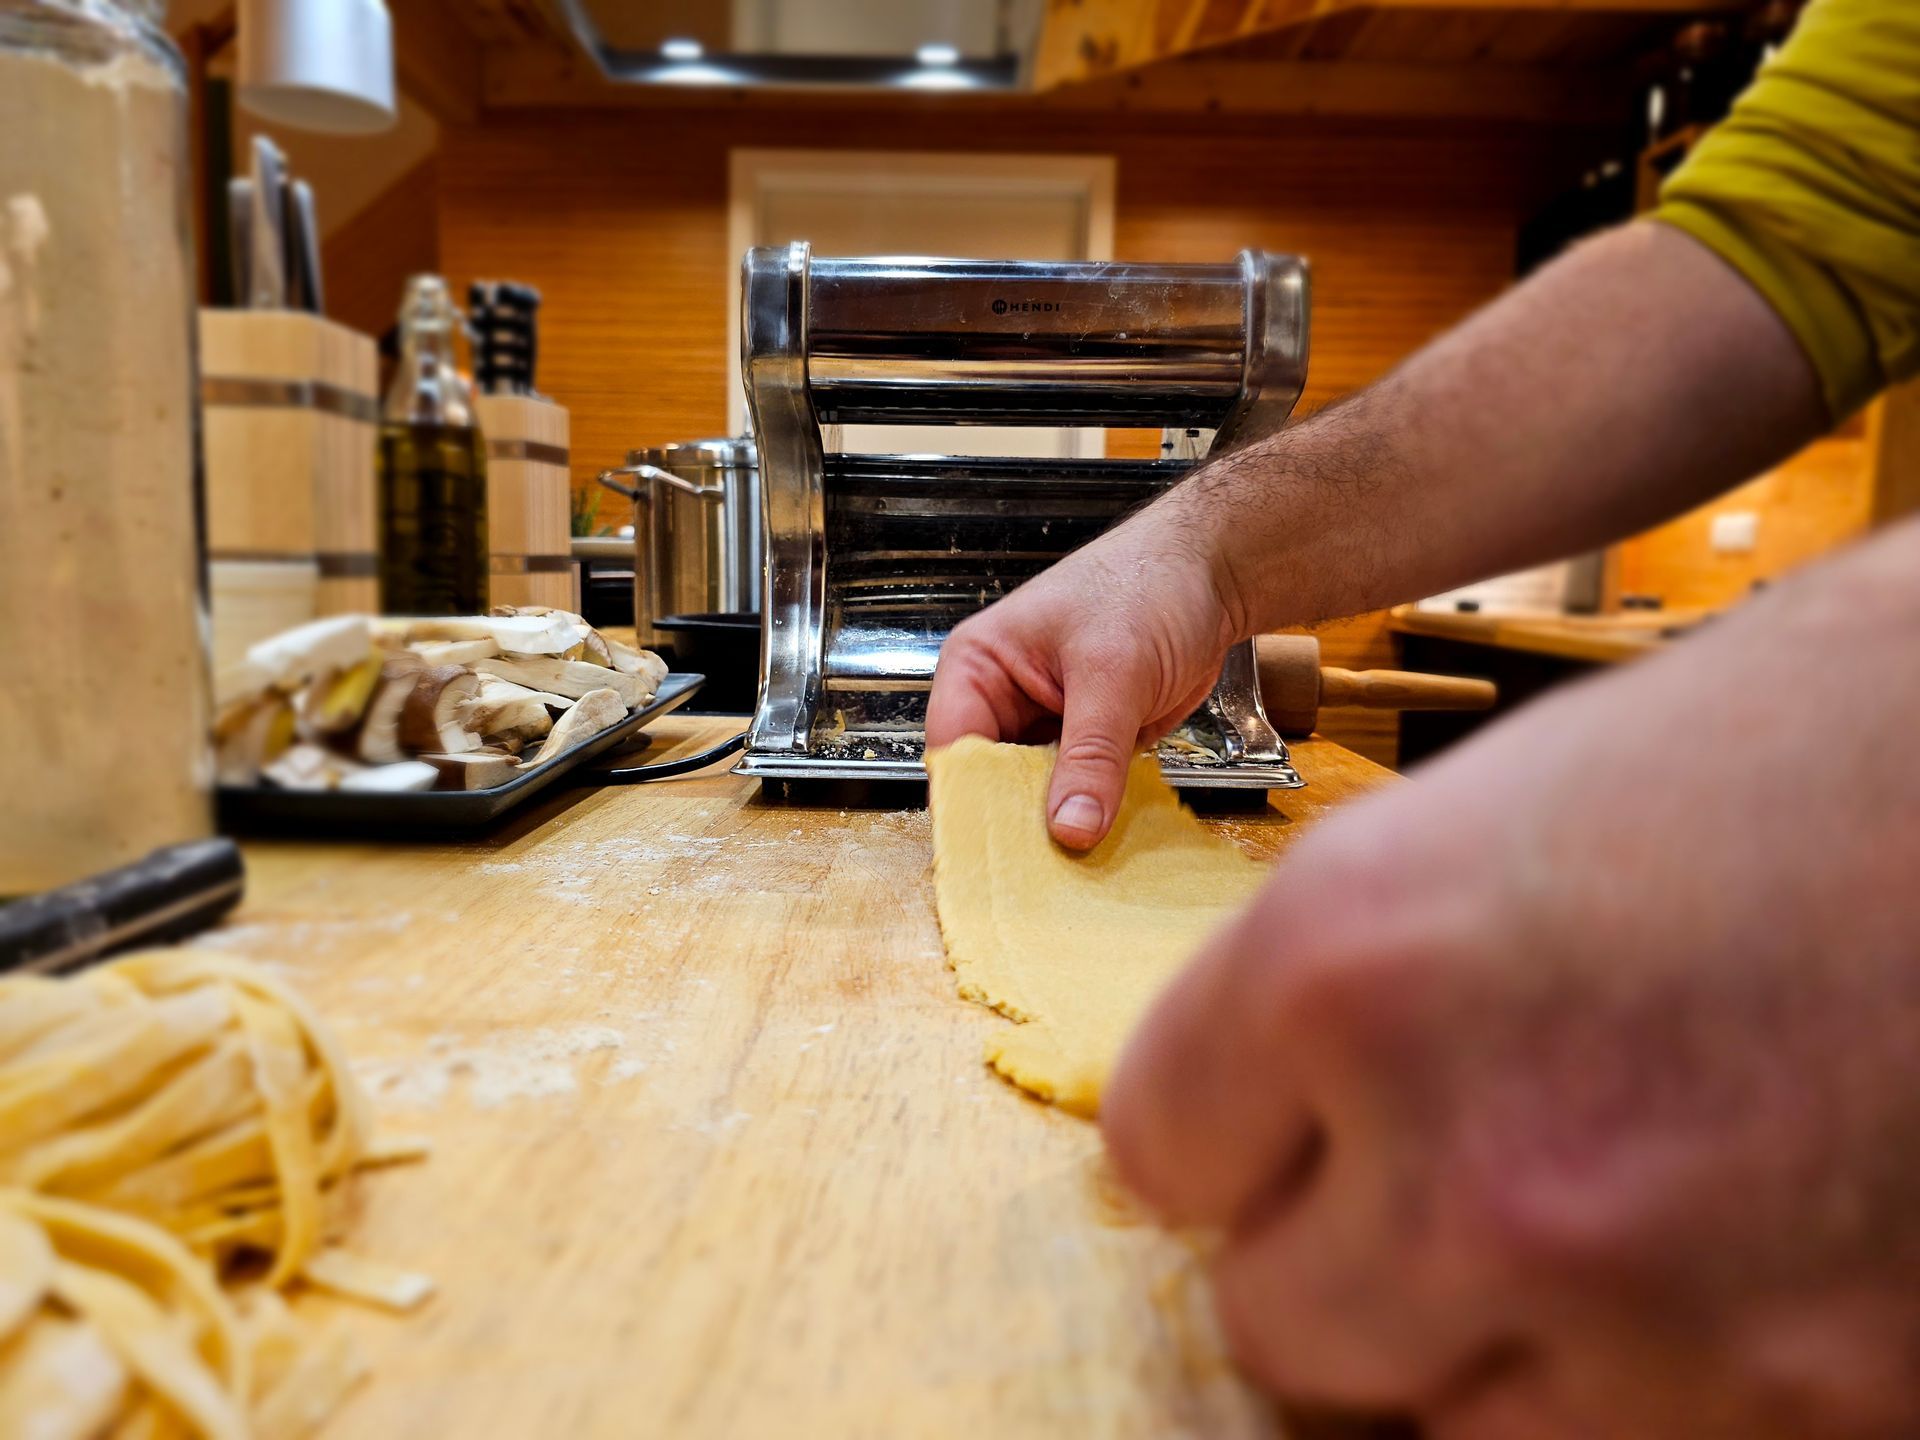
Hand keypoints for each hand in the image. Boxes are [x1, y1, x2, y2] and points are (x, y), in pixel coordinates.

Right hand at [926, 509, 1242, 848]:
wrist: (1213, 576)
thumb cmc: (1149, 587)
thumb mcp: (1113, 673)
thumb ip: (1092, 755)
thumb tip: (1071, 829)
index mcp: (979, 667)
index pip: (956, 751)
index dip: (973, 805)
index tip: (998, 858)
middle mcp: (1004, 701)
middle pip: (992, 784)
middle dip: (1020, 826)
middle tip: (1043, 878)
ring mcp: (1047, 726)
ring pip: (1038, 797)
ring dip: (1061, 828)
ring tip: (1076, 873)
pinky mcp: (1090, 744)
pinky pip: (1082, 794)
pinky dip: (1095, 817)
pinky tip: (1107, 850)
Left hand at [1102, 521, 1919, 1438]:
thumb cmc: (1780, 748)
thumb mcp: (1479, 823)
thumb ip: (1337, 992)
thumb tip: (1267, 1116)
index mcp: (1350, 968)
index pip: (1159, 1151)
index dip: (1220, 1134)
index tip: (1268, 1128)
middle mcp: (1473, 1166)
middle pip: (1274, 1318)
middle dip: (1326, 1251)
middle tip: (1408, 1181)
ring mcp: (1647, 1315)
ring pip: (1435, 1425)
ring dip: (1467, 1338)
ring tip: (1561, 1217)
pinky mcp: (1809, 1400)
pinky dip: (1626, 1383)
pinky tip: (1689, 1261)